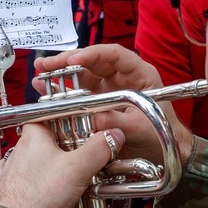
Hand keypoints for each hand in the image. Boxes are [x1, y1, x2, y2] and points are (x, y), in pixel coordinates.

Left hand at [0, 123, 124, 207]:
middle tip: (78, 155)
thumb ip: (99, 149)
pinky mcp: (7, 186)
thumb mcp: (79, 168)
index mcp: (34, 135)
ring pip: (31, 157)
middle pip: (43, 138)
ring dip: (45, 162)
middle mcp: (19, 148)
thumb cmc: (40, 194)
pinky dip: (28, 178)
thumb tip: (113, 135)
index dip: (67, 121)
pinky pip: (18, 177)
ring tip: (63, 174)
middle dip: (61, 145)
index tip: (81, 130)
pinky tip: (37, 184)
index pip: (49, 116)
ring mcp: (10, 168)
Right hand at [33, 46, 194, 166]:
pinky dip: (64, 93)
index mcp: (139, 74)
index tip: (74, 60)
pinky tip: (46, 89)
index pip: (114, 55)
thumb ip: (115, 120)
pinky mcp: (100, 104)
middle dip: (68, 61)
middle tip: (47, 63)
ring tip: (40, 73)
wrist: (167, 153)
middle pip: (93, 62)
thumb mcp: (140, 127)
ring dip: (61, 74)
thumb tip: (90, 116)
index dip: (93, 54)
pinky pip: (80, 95)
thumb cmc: (162, 135)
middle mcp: (123, 78)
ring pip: (83, 76)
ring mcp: (110, 90)